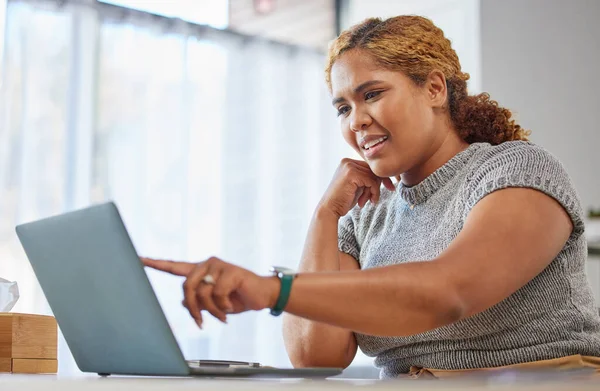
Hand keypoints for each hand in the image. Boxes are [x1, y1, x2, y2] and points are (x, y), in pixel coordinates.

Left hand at [141, 256, 278, 327]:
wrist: (262, 296)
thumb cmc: (237, 298)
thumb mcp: (214, 304)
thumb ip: (198, 302)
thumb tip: (184, 303)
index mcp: (201, 271)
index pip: (175, 267)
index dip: (156, 264)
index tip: (139, 259)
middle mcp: (207, 264)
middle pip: (186, 286)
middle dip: (193, 308)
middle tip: (200, 322)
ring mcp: (219, 266)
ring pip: (202, 293)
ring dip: (212, 311)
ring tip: (223, 315)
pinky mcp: (230, 271)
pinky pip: (217, 294)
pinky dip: (223, 307)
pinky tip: (232, 307)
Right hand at [319, 158, 394, 217]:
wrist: (330, 209)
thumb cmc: (343, 200)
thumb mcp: (357, 186)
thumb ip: (367, 178)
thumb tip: (385, 175)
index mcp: (348, 162)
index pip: (370, 167)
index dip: (380, 178)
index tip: (390, 187)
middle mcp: (348, 161)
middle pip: (373, 170)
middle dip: (377, 186)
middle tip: (373, 199)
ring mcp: (349, 166)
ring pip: (374, 176)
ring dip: (374, 191)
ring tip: (366, 201)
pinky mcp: (352, 174)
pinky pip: (372, 181)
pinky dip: (373, 192)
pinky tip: (366, 201)